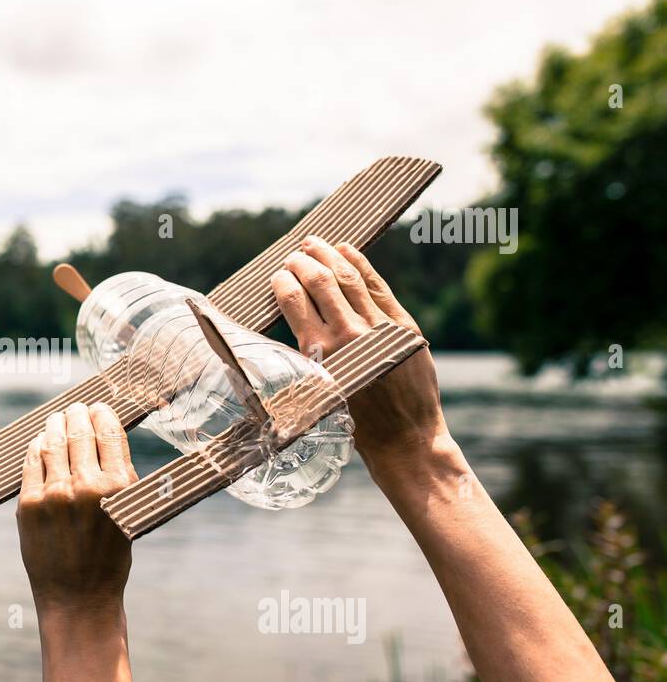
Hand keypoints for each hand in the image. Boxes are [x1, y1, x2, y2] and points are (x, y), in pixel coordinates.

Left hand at [17, 402, 137, 615]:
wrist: (79, 600)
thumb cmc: (108, 559)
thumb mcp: (127, 514)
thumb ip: (116, 478)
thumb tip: (104, 437)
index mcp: (120, 488)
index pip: (109, 432)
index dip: (103, 413)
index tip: (99, 407)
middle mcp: (87, 486)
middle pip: (79, 431)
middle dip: (78, 414)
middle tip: (76, 408)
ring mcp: (55, 494)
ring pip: (53, 441)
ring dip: (56, 424)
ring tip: (58, 418)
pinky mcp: (29, 504)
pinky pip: (32, 462)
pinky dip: (37, 446)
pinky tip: (40, 441)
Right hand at [270, 236, 449, 468]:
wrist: (404, 438)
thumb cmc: (356, 424)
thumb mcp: (319, 391)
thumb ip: (307, 356)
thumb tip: (295, 325)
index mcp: (319, 353)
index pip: (294, 300)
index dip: (282, 282)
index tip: (277, 277)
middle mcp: (347, 335)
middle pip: (319, 281)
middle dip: (301, 262)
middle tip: (293, 255)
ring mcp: (378, 327)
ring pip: (348, 277)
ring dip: (327, 255)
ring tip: (314, 243)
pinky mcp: (403, 326)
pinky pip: (378, 286)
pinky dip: (360, 263)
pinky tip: (347, 251)